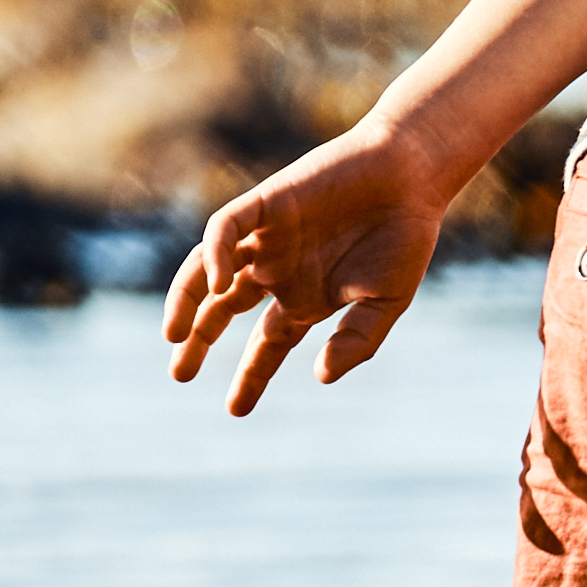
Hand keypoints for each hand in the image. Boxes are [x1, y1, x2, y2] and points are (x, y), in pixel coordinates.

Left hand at [165, 118, 457, 412]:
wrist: (411, 176)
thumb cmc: (404, 238)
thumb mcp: (386, 303)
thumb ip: (357, 341)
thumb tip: (321, 377)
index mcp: (305, 298)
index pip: (266, 343)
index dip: (251, 376)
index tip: (236, 410)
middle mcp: (276, 270)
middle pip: (220, 308)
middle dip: (197, 340)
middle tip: (179, 373)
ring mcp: (267, 238)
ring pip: (207, 269)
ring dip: (187, 300)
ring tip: (175, 336)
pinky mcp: (265, 204)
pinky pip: (226, 229)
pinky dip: (215, 254)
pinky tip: (219, 283)